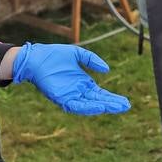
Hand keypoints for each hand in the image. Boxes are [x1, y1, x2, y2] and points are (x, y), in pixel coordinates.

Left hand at [11, 43, 131, 114]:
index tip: (125, 101)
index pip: (101, 93)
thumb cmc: (54, 55)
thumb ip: (92, 59)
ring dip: (103, 107)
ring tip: (116, 107)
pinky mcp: (61, 98)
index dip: (113, 98)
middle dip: (112, 104)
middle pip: (99, 100)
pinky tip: (99, 107)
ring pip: (90, 105)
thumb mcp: (77, 54)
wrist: (35, 58)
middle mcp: (78, 91)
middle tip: (126, 106)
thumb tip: (107, 69)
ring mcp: (70, 95)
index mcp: (83, 83)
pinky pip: (76, 105)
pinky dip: (88, 107)